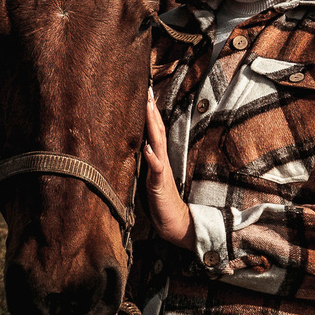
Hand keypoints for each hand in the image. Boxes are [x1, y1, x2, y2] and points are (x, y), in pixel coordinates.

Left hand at [141, 94, 192, 247]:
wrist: (174, 223)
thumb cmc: (160, 201)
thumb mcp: (150, 177)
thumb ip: (147, 162)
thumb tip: (140, 145)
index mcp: (158, 159)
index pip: (155, 132)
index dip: (150, 113)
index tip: (145, 93)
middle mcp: (161, 161)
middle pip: (158, 132)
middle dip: (152, 112)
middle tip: (147, 91)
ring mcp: (161, 172)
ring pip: (158, 145)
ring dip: (153, 127)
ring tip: (148, 109)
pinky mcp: (159, 185)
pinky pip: (156, 169)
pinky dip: (152, 158)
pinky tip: (147, 148)